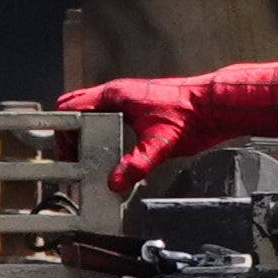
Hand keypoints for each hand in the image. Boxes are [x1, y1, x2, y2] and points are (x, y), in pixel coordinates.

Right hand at [57, 76, 224, 193]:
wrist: (213, 106)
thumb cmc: (189, 114)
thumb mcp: (160, 143)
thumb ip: (136, 164)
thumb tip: (114, 182)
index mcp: (115, 95)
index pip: (71, 106)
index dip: (64, 130)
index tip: (67, 153)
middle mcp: (118, 96)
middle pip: (78, 110)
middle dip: (71, 135)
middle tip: (75, 159)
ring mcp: (128, 103)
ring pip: (94, 116)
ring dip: (87, 136)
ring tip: (89, 161)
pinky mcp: (139, 113)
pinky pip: (110, 121)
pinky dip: (104, 136)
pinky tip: (113, 157)